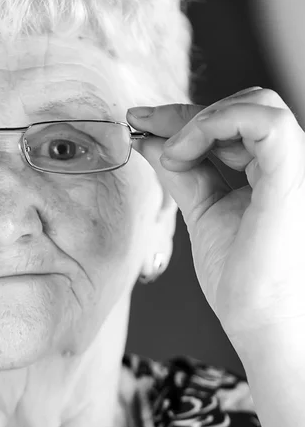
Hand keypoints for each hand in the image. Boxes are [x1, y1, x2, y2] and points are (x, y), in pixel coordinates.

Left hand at [126, 88, 304, 343]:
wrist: (261, 322)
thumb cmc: (241, 277)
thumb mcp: (202, 210)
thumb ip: (182, 173)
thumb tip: (150, 140)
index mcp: (272, 171)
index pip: (229, 122)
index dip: (180, 117)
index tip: (138, 120)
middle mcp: (290, 163)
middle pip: (239, 105)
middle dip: (183, 114)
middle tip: (141, 126)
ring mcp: (296, 167)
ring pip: (254, 103)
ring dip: (198, 121)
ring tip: (171, 156)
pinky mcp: (293, 176)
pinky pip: (264, 122)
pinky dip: (216, 125)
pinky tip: (183, 152)